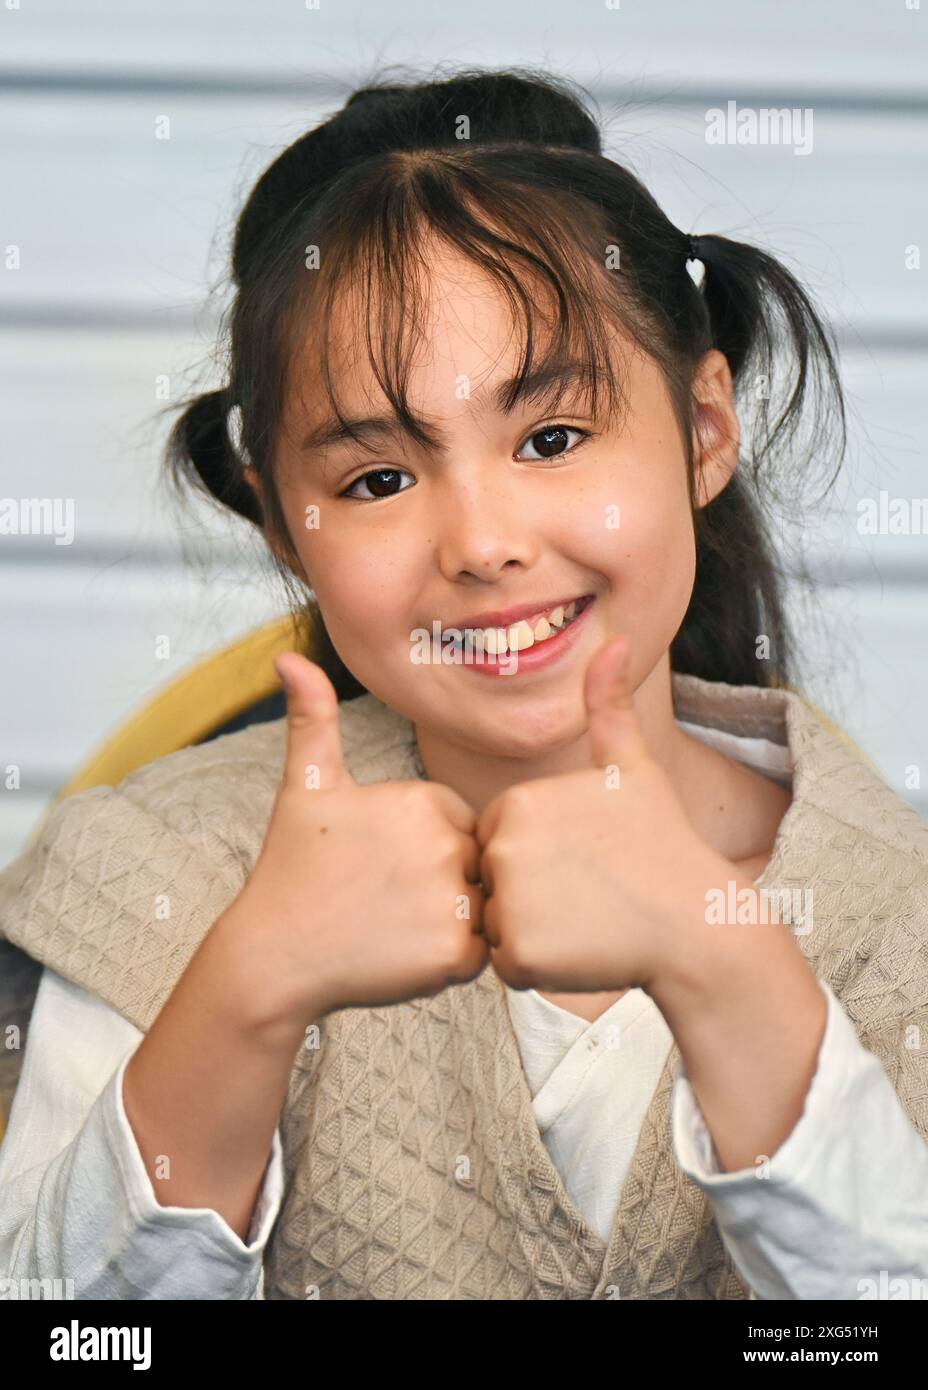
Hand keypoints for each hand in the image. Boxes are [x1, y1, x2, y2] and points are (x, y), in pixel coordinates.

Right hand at [220, 652, 489, 1026]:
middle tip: (384, 901)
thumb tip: (288, 656)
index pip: (462, 824)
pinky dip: (448, 962)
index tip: (381, 865)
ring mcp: (452, 900)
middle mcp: (446, 845)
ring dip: (448, 923)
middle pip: (476, 867)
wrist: (272, 956)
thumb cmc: (294, 867)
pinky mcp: (454, 955)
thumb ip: (314, 719)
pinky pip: (479, 956)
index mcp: (425, 799)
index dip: (425, 849)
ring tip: (393, 927)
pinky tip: (399, 955)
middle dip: (441, 887)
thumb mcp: (307, 785)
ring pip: (481, 911)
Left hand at [475, 635, 735, 995]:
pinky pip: (508, 965)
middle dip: (532, 893)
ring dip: (534, 930)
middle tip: (588, 893)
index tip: (584, 858)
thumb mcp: (633, 768)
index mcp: (516, 801)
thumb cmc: (663, 844)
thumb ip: (608, 706)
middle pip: (492, 881)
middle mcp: (503, 847)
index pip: (498, 838)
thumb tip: (618, 638)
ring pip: (498, 923)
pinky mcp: (520, 954)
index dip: (540, 855)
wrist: (697, 925)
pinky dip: (540, 967)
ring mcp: (510, 901)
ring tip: (587, 919)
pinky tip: (583, 951)